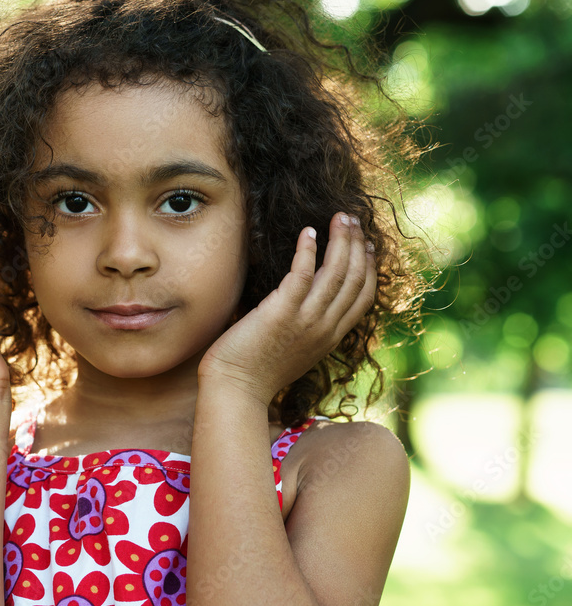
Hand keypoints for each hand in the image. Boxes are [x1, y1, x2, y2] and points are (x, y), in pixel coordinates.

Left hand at [198, 212, 376, 407]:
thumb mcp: (296, 349)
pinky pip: (303, 274)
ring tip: (340, 217)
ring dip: (341, 240)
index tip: (367, 244)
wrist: (235, 389)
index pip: (364, 296)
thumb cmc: (256, 369)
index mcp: (331, 337)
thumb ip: (308, 325)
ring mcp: (306, 320)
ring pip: (336, 272)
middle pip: (355, 278)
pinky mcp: (281, 312)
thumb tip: (306, 298)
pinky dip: (308, 250)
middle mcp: (325, 328)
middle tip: (353, 219)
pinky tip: (308, 232)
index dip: (369, 267)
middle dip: (358, 244)